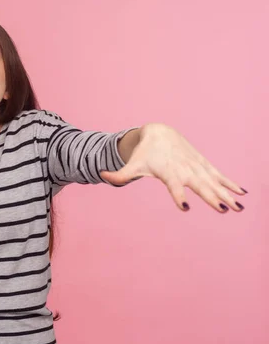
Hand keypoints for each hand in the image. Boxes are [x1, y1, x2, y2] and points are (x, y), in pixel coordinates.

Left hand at [100, 123, 246, 212]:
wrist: (159, 133)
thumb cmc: (145, 153)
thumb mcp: (132, 165)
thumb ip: (118, 175)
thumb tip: (100, 176)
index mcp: (168, 173)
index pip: (174, 187)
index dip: (178, 196)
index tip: (185, 207)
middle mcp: (185, 170)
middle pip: (200, 186)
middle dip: (212, 198)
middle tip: (224, 211)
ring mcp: (196, 167)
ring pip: (214, 182)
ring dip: (228, 194)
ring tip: (240, 207)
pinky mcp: (202, 164)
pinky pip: (219, 175)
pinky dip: (230, 183)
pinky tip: (243, 193)